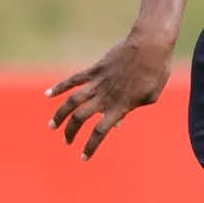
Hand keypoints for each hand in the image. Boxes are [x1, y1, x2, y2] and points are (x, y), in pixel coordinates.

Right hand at [47, 32, 173, 159]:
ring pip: (72, 101)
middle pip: (81, 118)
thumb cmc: (156, 71)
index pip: (101, 131)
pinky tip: (48, 95)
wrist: (150, 45)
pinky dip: (59, 87)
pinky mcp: (95, 69)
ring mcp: (98, 82)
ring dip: (60, 115)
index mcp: (121, 106)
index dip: (90, 146)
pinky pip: (74, 79)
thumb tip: (119, 121)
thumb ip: (132, 109)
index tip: (84, 157)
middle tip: (67, 142)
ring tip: (52, 126)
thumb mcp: (150, 96)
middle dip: (71, 132)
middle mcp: (106, 96)